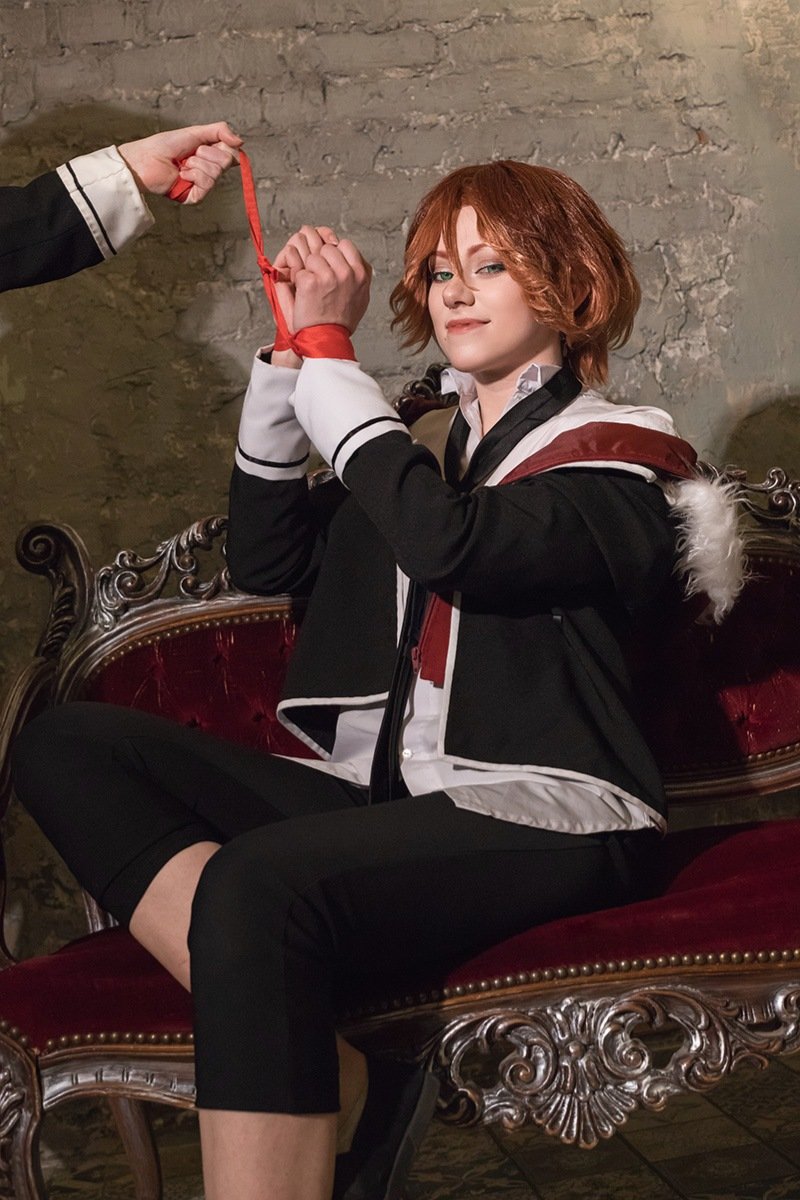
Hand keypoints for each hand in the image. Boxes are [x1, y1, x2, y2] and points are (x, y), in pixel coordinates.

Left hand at [118, 122, 241, 203]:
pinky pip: (206, 184)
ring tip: (183, 164)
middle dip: (208, 153)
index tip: (208, 143)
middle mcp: (209, 171)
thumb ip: (220, 131)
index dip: (223, 146)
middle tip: (191, 153)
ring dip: (197, 163)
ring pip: (216, 173)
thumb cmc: (166, 145)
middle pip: (226, 161)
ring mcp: (203, 185)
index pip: (232, 153)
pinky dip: (193, 175)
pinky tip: (181, 174)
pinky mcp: (196, 197)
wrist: (147, 158)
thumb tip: (241, 142)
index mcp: (210, 156)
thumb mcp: (196, 132)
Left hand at [291, 236, 371, 334]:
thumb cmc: (342, 321)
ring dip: (309, 270)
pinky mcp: (310, 282)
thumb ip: (361, 276)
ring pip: (312, 257)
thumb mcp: (362, 297)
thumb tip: (358, 261)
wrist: (327, 339)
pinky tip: (306, 295)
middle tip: (321, 281)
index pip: (345, 244)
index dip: (335, 254)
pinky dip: (298, 281)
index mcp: (361, 273)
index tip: (331, 266)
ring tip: (314, 290)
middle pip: (327, 248)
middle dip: (321, 261)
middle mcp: (346, 273)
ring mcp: (328, 276)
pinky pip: (300, 270)